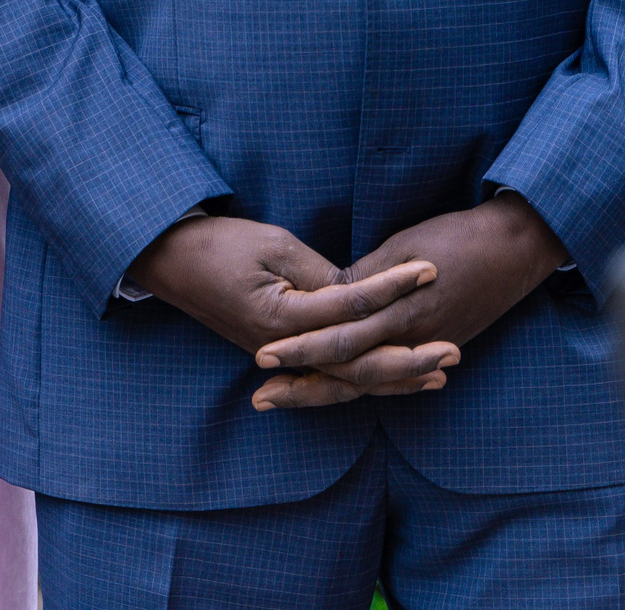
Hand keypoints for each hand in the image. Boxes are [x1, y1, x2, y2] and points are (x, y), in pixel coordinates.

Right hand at [126, 216, 448, 401]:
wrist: (170, 261)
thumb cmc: (219, 244)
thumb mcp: (272, 245)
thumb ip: (319, 273)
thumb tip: (361, 293)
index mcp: (283, 318)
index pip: (352, 306)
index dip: (394, 286)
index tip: (431, 269)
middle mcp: (285, 348)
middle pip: (357, 363)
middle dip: (409, 358)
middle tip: (455, 350)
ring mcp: (282, 356)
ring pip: (347, 379)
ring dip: (395, 379)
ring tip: (439, 375)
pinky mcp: (280, 354)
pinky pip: (329, 376)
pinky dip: (364, 380)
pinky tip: (393, 378)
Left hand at [251, 194, 568, 411]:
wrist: (513, 248)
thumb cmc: (455, 237)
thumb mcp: (402, 247)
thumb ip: (365, 278)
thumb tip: (327, 295)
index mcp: (400, 313)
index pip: (340, 340)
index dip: (300, 350)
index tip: (263, 356)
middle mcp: (411, 340)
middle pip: (349, 373)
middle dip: (303, 385)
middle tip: (260, 397)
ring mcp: (425, 348)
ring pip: (367, 381)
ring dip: (324, 392)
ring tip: (284, 398)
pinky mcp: (436, 347)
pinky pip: (392, 376)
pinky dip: (362, 387)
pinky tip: (333, 391)